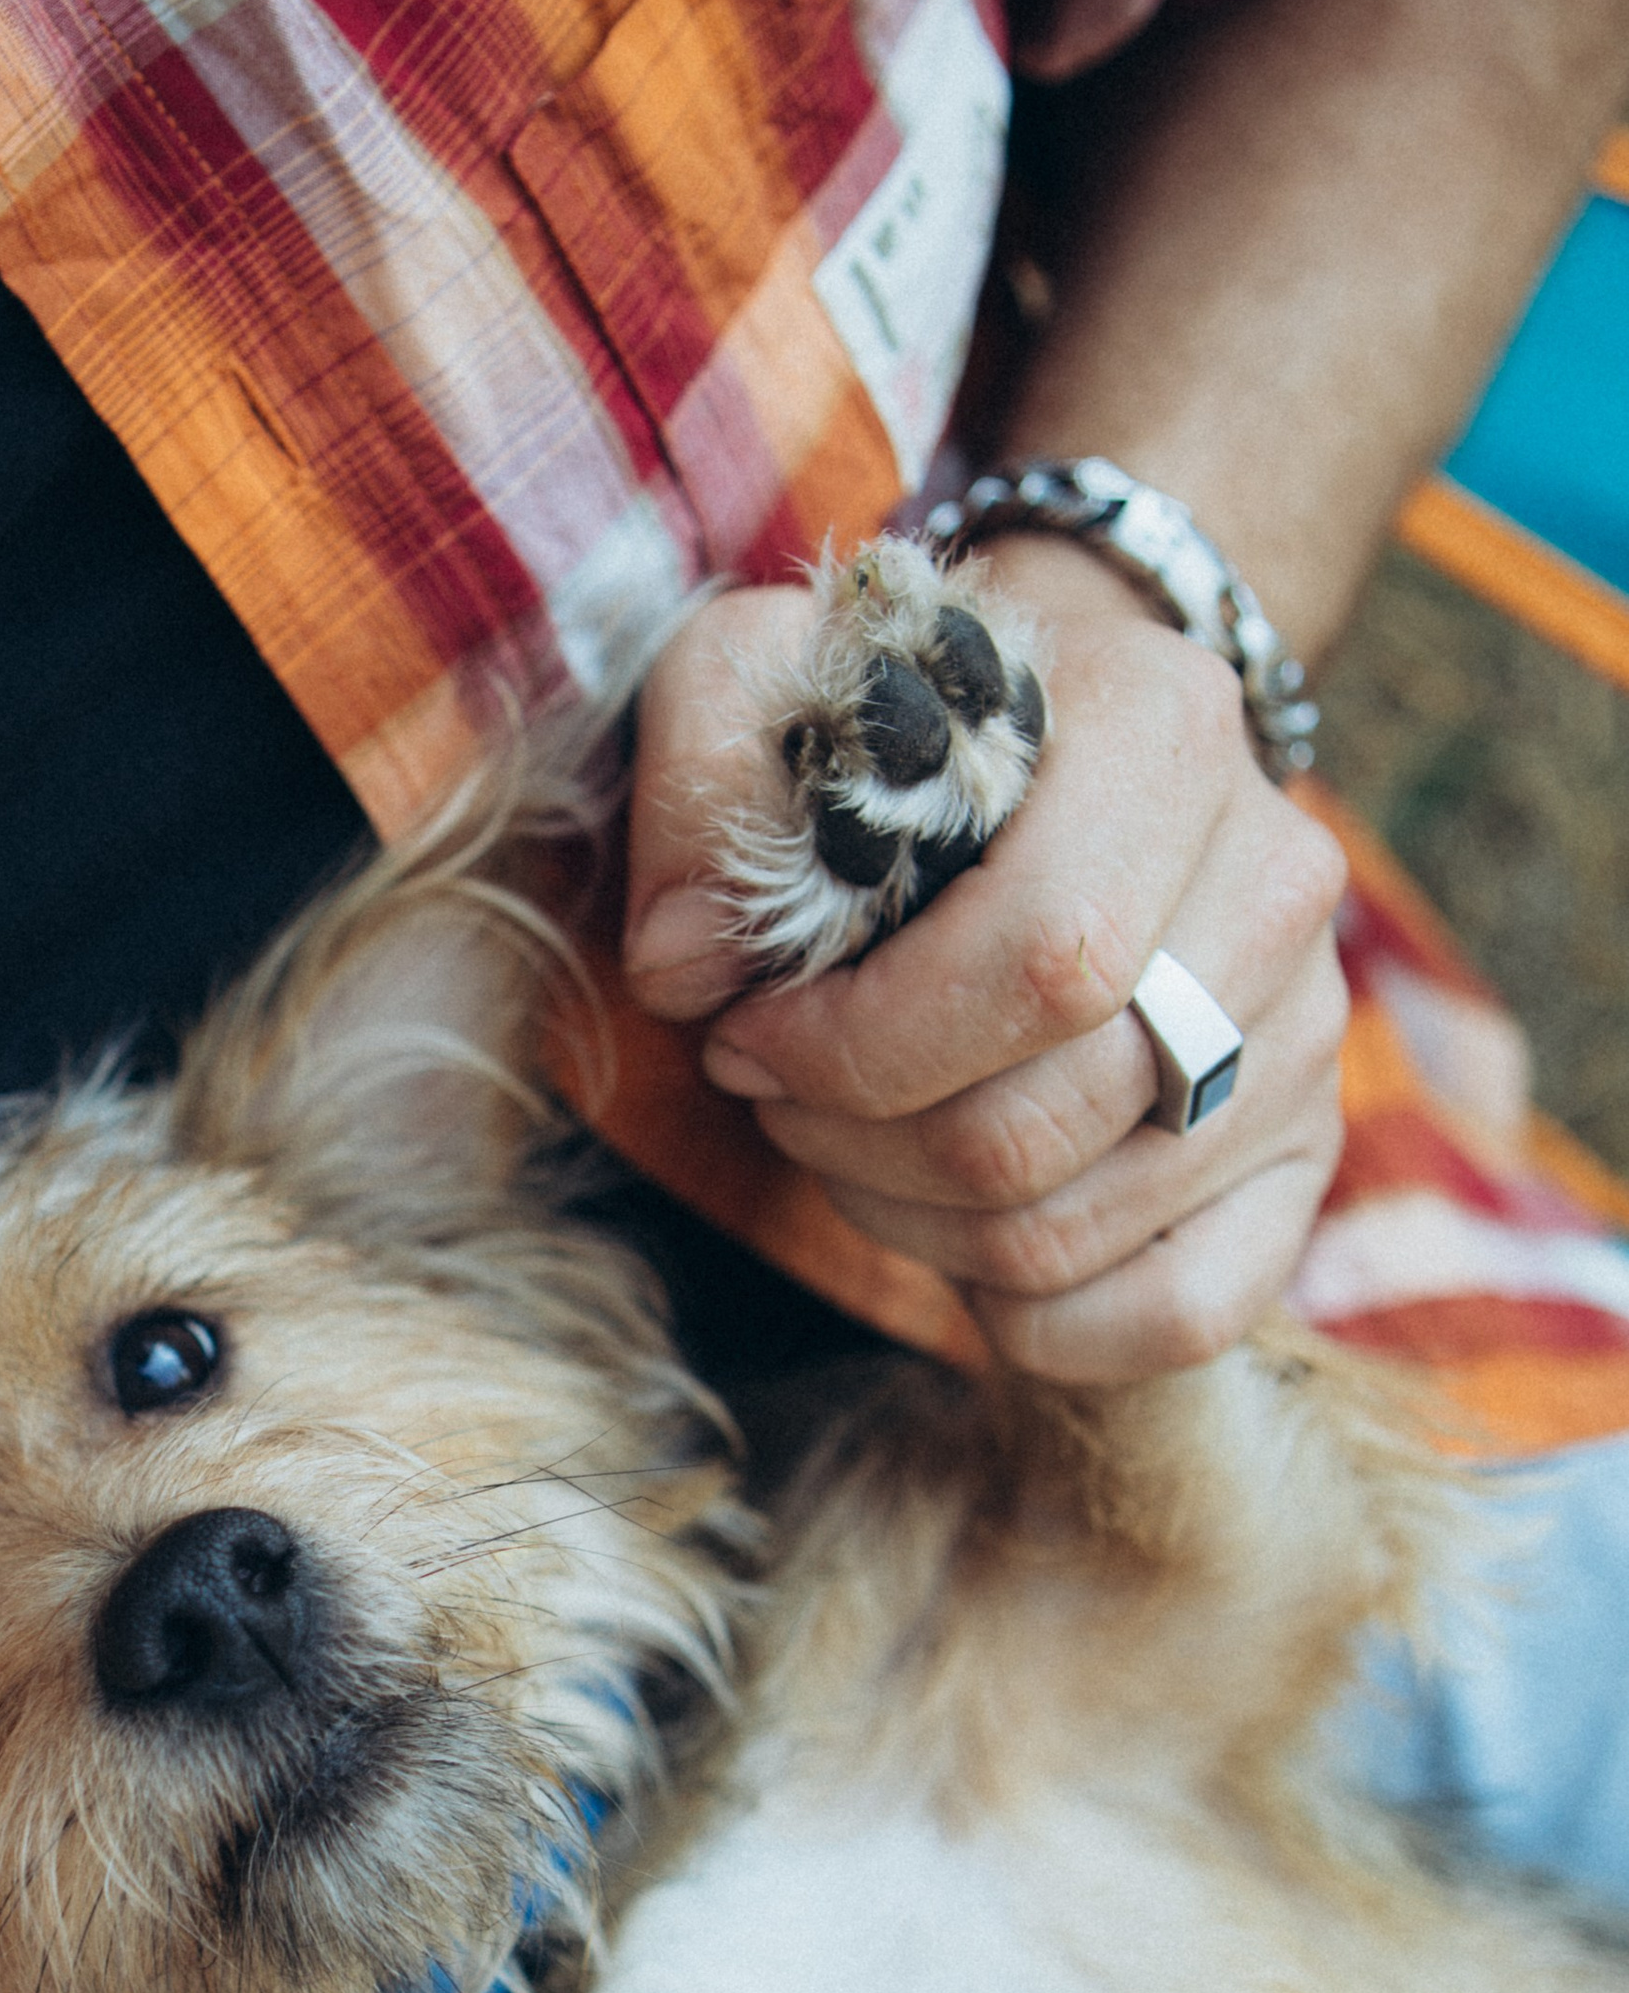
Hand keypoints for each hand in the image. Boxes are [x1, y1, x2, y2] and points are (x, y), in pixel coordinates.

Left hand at [620, 535, 1348, 1380]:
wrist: (1058, 735)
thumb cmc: (897, 723)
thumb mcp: (768, 675)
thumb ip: (699, 782)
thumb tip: (682, 966)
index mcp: (1167, 730)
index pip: (1041, 962)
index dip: (857, 1046)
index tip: (743, 1038)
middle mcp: (1276, 886)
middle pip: (1040, 1122)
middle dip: (852, 1140)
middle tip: (774, 1090)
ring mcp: (1308, 1036)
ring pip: (1071, 1231)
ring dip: (907, 1218)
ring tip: (846, 1132)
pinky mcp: (1309, 1156)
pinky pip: (1175, 1317)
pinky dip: (1030, 1317)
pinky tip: (950, 1226)